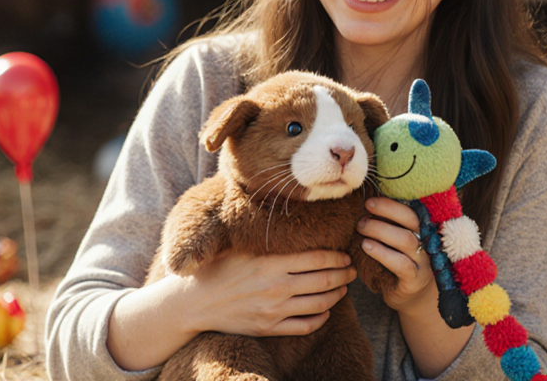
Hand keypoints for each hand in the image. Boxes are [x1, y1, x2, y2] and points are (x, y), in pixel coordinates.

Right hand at [188, 249, 356, 336]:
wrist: (193, 302)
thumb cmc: (219, 268)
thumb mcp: (243, 247)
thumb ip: (269, 238)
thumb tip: (294, 218)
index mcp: (272, 262)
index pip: (318, 259)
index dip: (338, 257)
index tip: (346, 255)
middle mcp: (276, 287)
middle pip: (325, 281)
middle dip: (345, 275)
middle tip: (353, 270)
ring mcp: (274, 310)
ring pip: (320, 304)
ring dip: (337, 295)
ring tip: (343, 287)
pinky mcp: (269, 328)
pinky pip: (305, 326)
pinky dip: (321, 318)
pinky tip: (325, 311)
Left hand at [358, 197, 436, 314]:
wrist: (411, 295)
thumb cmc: (400, 261)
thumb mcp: (398, 241)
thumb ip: (391, 224)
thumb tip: (367, 202)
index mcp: (424, 228)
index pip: (412, 209)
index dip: (391, 204)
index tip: (369, 202)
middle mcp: (428, 242)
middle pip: (412, 220)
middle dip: (386, 211)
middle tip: (363, 213)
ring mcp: (424, 262)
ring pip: (406, 240)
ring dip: (380, 231)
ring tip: (361, 228)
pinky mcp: (415, 280)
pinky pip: (401, 264)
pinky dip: (382, 254)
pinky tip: (367, 247)